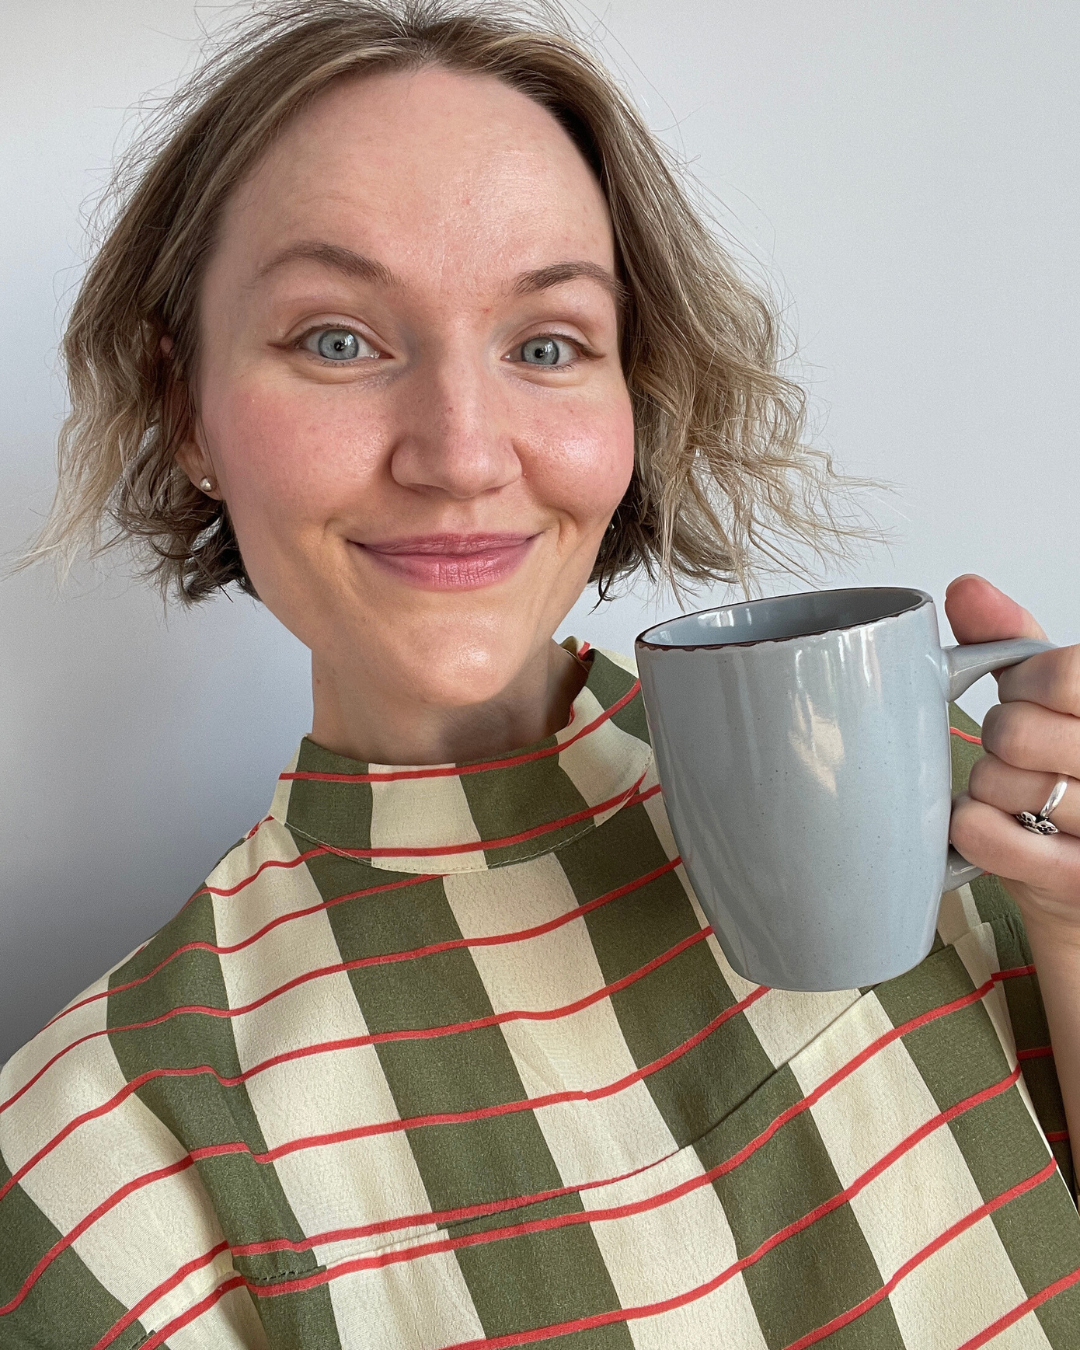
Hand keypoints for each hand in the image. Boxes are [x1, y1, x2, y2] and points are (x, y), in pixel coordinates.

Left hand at [945, 574, 1079, 942]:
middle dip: (1000, 739)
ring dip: (987, 786)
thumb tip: (966, 589)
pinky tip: (991, 824)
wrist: (1078, 877)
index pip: (1062, 673)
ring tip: (1018, 796)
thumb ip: (1016, 640)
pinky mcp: (1077, 881)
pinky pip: (985, 835)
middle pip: (1015, 730)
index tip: (1029, 697)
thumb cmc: (1069, 772)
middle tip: (1022, 754)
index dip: (1024, 683)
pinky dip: (970, 825)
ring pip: (997, 782)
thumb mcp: (1057, 698)